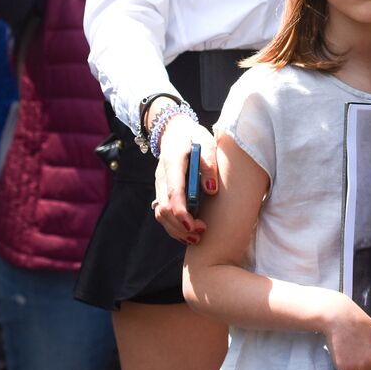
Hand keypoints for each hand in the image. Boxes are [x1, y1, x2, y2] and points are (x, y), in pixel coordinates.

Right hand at [151, 109, 219, 243]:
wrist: (174, 131)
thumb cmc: (193, 137)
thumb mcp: (206, 141)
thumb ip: (209, 163)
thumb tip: (211, 188)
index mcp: (172, 163)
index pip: (173, 192)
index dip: (181, 212)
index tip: (194, 225)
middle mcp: (162, 177)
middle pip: (164, 208)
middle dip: (181, 225)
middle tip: (201, 233)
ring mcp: (159, 185)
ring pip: (160, 214)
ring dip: (176, 230)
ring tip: (197, 238)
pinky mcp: (161, 191)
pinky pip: (161, 213)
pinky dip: (173, 226)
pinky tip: (187, 233)